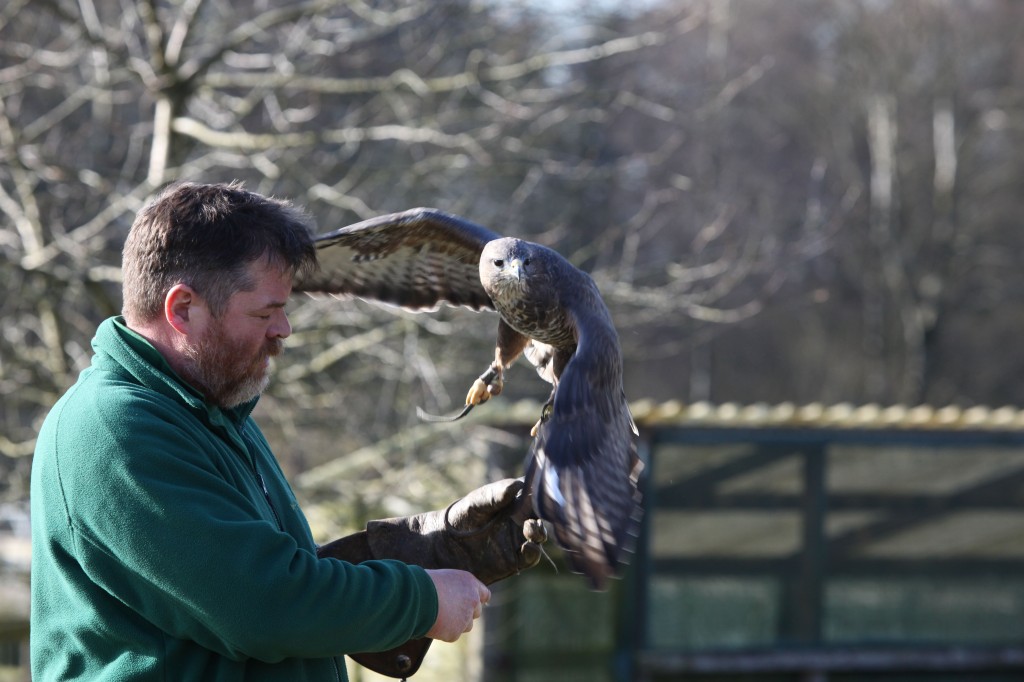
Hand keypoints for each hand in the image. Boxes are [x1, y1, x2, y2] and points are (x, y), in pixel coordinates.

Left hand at [365, 477, 547, 584]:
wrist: (440, 547)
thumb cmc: (457, 519)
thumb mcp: (475, 504)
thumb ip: (494, 495)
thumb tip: (517, 486)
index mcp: (511, 502)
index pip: (533, 493)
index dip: (542, 491)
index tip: (546, 489)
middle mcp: (517, 520)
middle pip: (541, 515)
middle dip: (544, 514)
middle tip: (536, 514)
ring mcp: (517, 540)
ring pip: (539, 536)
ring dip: (540, 532)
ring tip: (531, 529)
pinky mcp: (513, 561)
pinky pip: (530, 557)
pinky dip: (534, 551)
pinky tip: (528, 547)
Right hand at [424, 569, 489, 641]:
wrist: (415, 597)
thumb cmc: (423, 584)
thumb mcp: (443, 580)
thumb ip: (455, 590)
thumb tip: (456, 599)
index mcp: (469, 583)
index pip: (484, 594)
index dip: (477, 601)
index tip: (472, 605)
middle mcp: (472, 600)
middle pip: (476, 612)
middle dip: (466, 613)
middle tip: (450, 612)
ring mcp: (465, 617)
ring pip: (466, 626)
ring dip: (456, 624)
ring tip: (438, 615)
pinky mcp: (455, 632)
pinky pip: (451, 634)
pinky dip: (443, 631)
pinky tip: (432, 622)